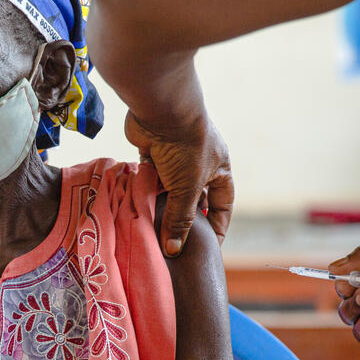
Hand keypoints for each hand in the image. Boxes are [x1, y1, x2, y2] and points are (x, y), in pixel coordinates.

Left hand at [126, 112, 232, 255]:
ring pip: (169, 189)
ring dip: (161, 206)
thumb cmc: (185, 147)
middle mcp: (200, 164)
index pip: (222, 205)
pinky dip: (145, 190)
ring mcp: (176, 157)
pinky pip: (150, 177)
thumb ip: (180, 219)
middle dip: (183, 219)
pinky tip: (136, 206)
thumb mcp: (187, 189)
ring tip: (152, 229)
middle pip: (193, 199)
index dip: (217, 226)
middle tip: (172, 243)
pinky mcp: (154, 152)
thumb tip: (173, 250)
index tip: (208, 248)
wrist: (161, 109)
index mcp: (219, 170)